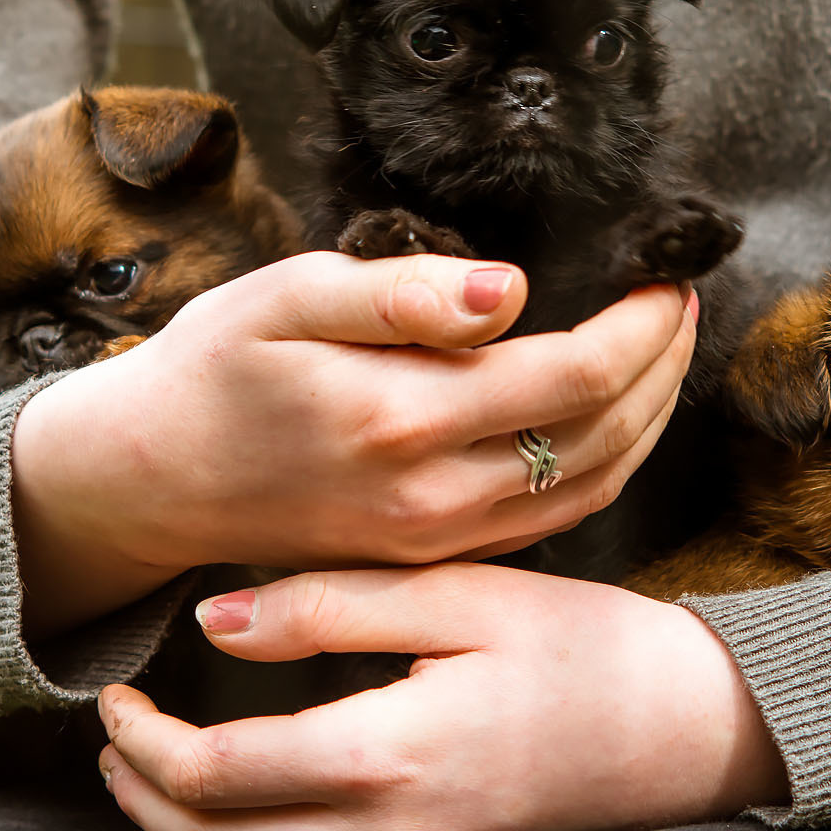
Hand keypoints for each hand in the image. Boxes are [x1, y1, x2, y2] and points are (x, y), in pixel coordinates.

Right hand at [9, 254, 697, 635]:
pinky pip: (552, 519)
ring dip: (649, 418)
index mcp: (403, 417)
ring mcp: (436, 537)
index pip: (578, 376)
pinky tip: (615, 418)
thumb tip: (512, 289)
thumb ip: (398, 291)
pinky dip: (606, 466)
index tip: (660, 273)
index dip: (640, 326)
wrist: (149, 481)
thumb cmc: (212, 370)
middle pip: (604, 435)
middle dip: (662, 364)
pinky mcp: (431, 556)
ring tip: (666, 350)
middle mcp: (433, 494)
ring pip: (590, 486)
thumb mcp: (284, 296)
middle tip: (680, 301)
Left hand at [94, 563, 788, 830]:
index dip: (140, 741)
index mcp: (386, 755)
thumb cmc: (589, 648)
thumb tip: (216, 616)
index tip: (115, 693)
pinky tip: (254, 824)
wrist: (702, 732)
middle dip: (141, 799)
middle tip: (112, 740)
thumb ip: (333, 602)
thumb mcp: (464, 594)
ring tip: (156, 779)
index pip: (212, 776)